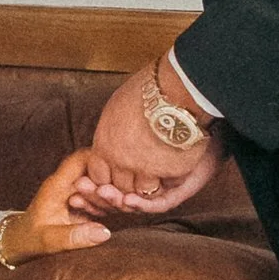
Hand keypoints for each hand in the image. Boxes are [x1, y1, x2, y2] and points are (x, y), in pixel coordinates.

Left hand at [5, 147, 116, 258]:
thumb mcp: (50, 240)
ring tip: (118, 205)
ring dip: (110, 193)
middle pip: (93, 170)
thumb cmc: (30, 240)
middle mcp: (66, 185)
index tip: (116, 175)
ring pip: (98, 182)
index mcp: (57, 185)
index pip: (80, 159)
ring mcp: (74, 192)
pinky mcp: (80, 202)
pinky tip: (113, 211)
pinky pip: (99, 195)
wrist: (20, 243)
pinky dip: (108, 202)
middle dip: (110, 182)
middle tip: (121, 197)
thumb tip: (104, 233)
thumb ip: (75, 236)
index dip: (100, 161)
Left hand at [82, 64, 226, 220]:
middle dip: (131, 182)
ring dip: (154, 182)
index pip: (99, 176)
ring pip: (146, 191)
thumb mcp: (116, 108)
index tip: (120, 168)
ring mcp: (147, 169)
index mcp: (105, 145)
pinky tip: (178, 163)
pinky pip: (170, 185)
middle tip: (145, 169)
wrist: (179, 88)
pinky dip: (175, 177)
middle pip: (121, 187)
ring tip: (163, 165)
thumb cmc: (149, 90)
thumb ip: (110, 132)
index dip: (110, 176)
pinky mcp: (171, 172)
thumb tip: (107, 143)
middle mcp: (122, 162)